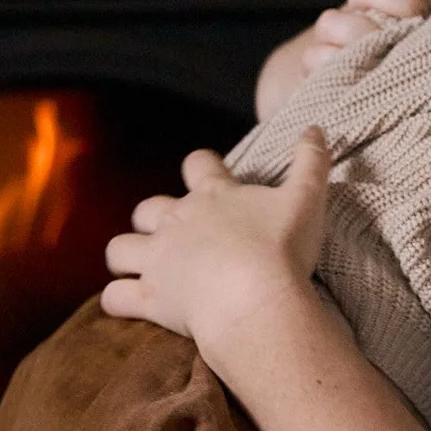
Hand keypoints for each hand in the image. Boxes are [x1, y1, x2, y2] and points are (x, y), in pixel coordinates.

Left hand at [101, 131, 330, 355]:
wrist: (256, 298)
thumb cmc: (282, 248)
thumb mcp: (307, 198)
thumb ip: (311, 160)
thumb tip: (316, 127)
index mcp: (213, 195)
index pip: (197, 164)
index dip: (200, 166)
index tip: (207, 173)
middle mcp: (177, 221)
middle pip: (147, 208)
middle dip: (151, 217)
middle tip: (170, 232)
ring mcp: (158, 259)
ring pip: (119, 249)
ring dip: (125, 254)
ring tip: (137, 266)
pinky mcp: (149, 296)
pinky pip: (115, 296)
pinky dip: (116, 299)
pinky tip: (125, 303)